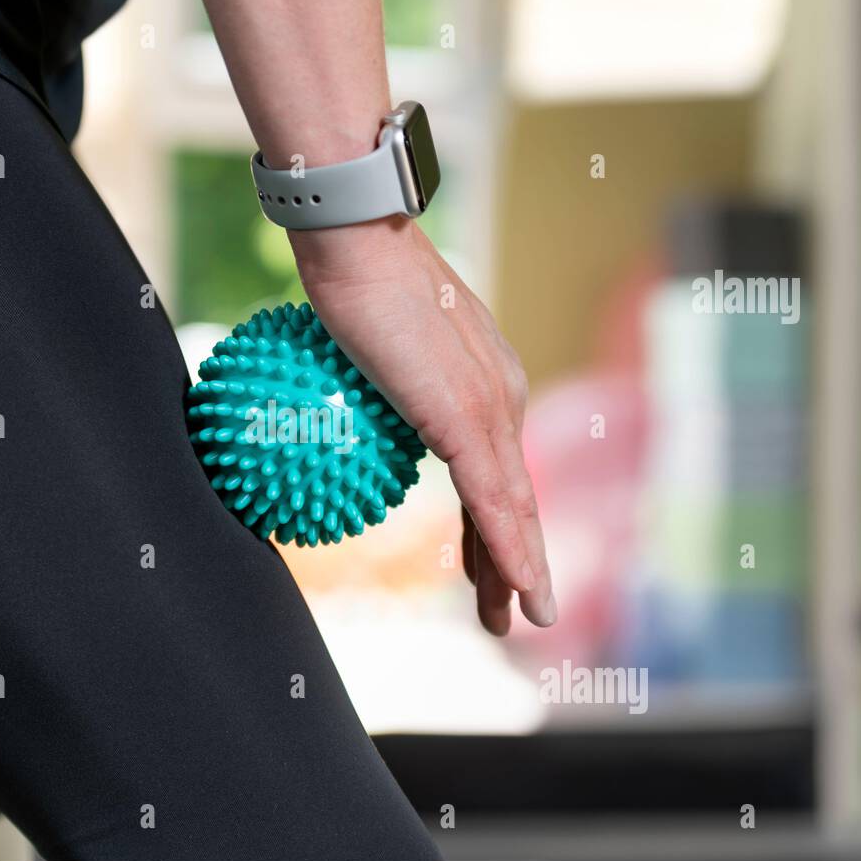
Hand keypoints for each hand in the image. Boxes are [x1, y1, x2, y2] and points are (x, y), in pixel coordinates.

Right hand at [289, 217, 556, 632]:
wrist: (358, 238)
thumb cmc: (348, 278)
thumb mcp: (367, 346)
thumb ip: (373, 384)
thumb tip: (338, 406)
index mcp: (484, 383)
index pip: (493, 470)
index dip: (496, 524)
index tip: (490, 566)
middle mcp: (501, 397)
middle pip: (511, 497)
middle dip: (514, 562)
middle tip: (515, 612)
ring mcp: (489, 409)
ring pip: (512, 508)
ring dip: (518, 571)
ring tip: (521, 622)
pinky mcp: (468, 419)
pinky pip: (492, 501)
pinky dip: (509, 552)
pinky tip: (520, 590)